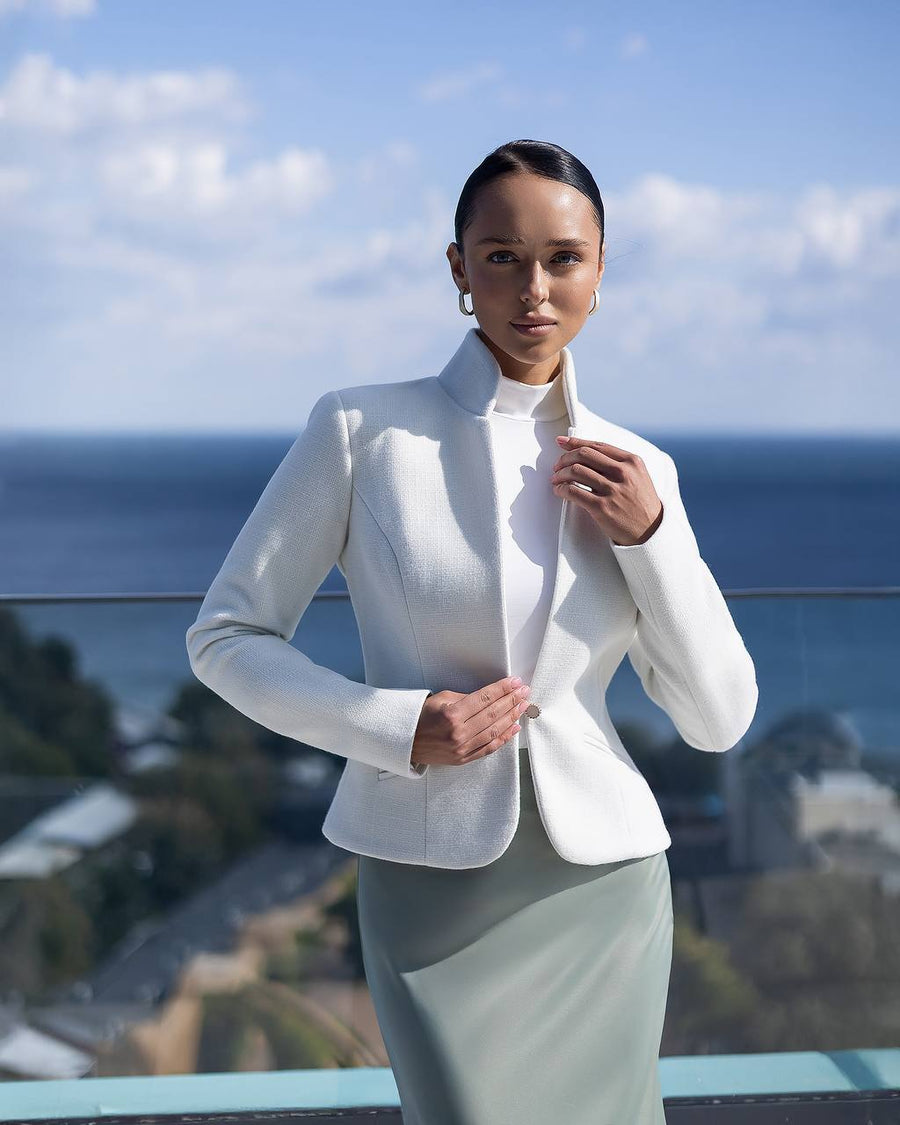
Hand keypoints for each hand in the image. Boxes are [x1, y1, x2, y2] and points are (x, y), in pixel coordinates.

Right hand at [411, 675, 531, 768]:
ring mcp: (461, 748)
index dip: (502, 689)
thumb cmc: (421, 717)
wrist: (405, 742)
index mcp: (451, 714)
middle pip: (493, 714)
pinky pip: (488, 748)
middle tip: (524, 691)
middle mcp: (458, 732)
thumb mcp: (440, 699)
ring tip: (523, 706)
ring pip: (494, 731)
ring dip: (512, 717)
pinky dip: (504, 738)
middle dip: (511, 700)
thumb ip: (465, 698)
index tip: (515, 682)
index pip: (484, 699)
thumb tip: (490, 697)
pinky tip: (514, 727)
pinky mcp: (463, 759)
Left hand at [550, 435, 663, 545]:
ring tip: (556, 479)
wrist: (651, 532)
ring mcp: (612, 490)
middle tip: (557, 466)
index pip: (597, 446)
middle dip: (565, 458)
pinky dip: (561, 489)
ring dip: (560, 474)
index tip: (561, 442)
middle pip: (583, 455)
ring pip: (575, 471)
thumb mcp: (637, 476)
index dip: (575, 442)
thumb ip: (618, 463)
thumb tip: (586, 452)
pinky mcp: (601, 507)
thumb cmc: (640, 503)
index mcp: (631, 462)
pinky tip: (559, 491)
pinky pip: (573, 492)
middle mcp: (623, 473)